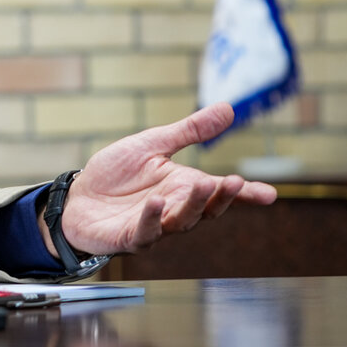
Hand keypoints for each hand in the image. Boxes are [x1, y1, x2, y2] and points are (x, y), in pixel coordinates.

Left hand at [48, 102, 277, 257]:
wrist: (77, 198)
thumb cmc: (115, 174)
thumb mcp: (153, 144)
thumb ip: (189, 131)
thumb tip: (228, 109)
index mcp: (182, 186)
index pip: (219, 192)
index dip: (245, 195)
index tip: (269, 195)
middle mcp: (173, 208)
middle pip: (205, 208)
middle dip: (221, 197)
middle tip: (233, 182)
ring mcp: (153, 225)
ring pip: (180, 221)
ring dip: (192, 205)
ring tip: (202, 184)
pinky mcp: (128, 237)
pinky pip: (144, 231)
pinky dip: (151, 218)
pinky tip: (155, 202)